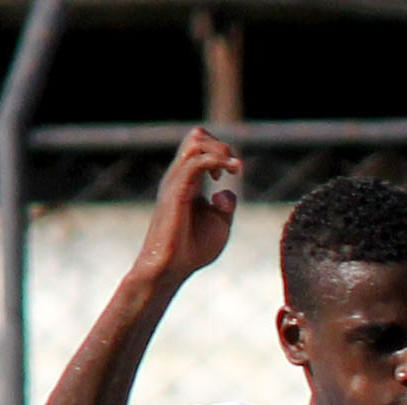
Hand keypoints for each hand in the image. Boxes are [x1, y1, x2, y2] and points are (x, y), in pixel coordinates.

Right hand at [132, 128, 240, 286]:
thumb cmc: (193, 249)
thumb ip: (226, 206)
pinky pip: (194, 162)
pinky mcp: (176, 190)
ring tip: (232, 170)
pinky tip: (225, 175)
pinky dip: (216, 161)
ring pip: (195, 143)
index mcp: (189, 181)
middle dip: (221, 146)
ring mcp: (176, 181)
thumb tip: (226, 191)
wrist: (172, 266)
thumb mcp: (220, 225)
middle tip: (232, 170)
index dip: (222, 152)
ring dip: (220, 152)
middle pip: (197, 136)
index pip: (201, 146)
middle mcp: (180, 176)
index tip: (233, 173)